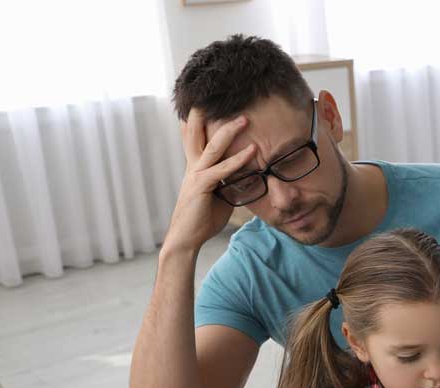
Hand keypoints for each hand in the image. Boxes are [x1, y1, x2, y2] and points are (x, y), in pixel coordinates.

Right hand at [163, 108, 257, 253]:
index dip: (198, 120)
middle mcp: (193, 166)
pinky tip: (252, 151)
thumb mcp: (219, 195)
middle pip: (197, 133)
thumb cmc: (203, 218)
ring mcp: (196, 175)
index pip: (195, 137)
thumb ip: (229, 182)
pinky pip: (222, 170)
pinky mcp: (202, 186)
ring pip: (212, 146)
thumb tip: (247, 176)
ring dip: (229, 131)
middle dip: (206, 114)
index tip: (202, 101)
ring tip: (245, 118)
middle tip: (217, 96)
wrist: (186, 238)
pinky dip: (238, 160)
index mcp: (196, 167)